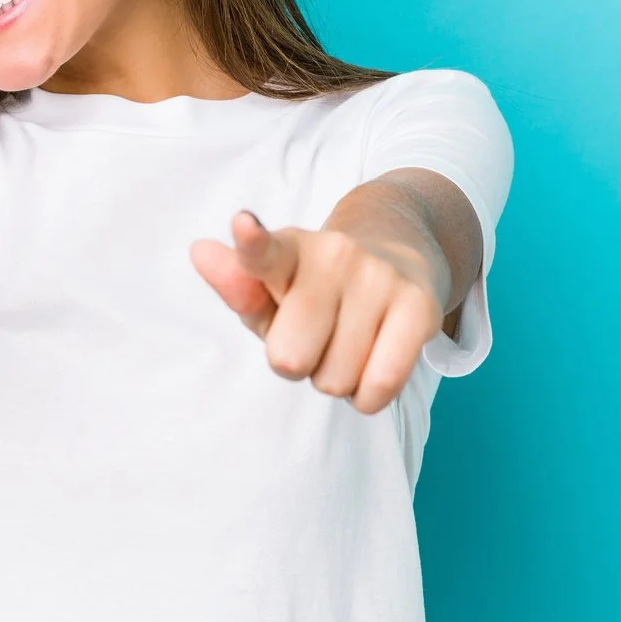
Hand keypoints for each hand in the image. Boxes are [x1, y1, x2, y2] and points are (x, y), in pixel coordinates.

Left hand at [189, 210, 442, 413]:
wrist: (401, 252)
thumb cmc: (318, 289)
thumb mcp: (273, 290)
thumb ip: (237, 286)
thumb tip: (200, 251)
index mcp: (287, 250)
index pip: (263, 252)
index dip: (251, 243)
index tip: (243, 226)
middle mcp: (334, 254)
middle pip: (289, 359)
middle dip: (299, 364)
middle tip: (317, 338)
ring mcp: (379, 277)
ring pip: (334, 382)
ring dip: (336, 377)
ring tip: (349, 342)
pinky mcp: (419, 305)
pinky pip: (379, 385)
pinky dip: (368, 395)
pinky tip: (373, 363)